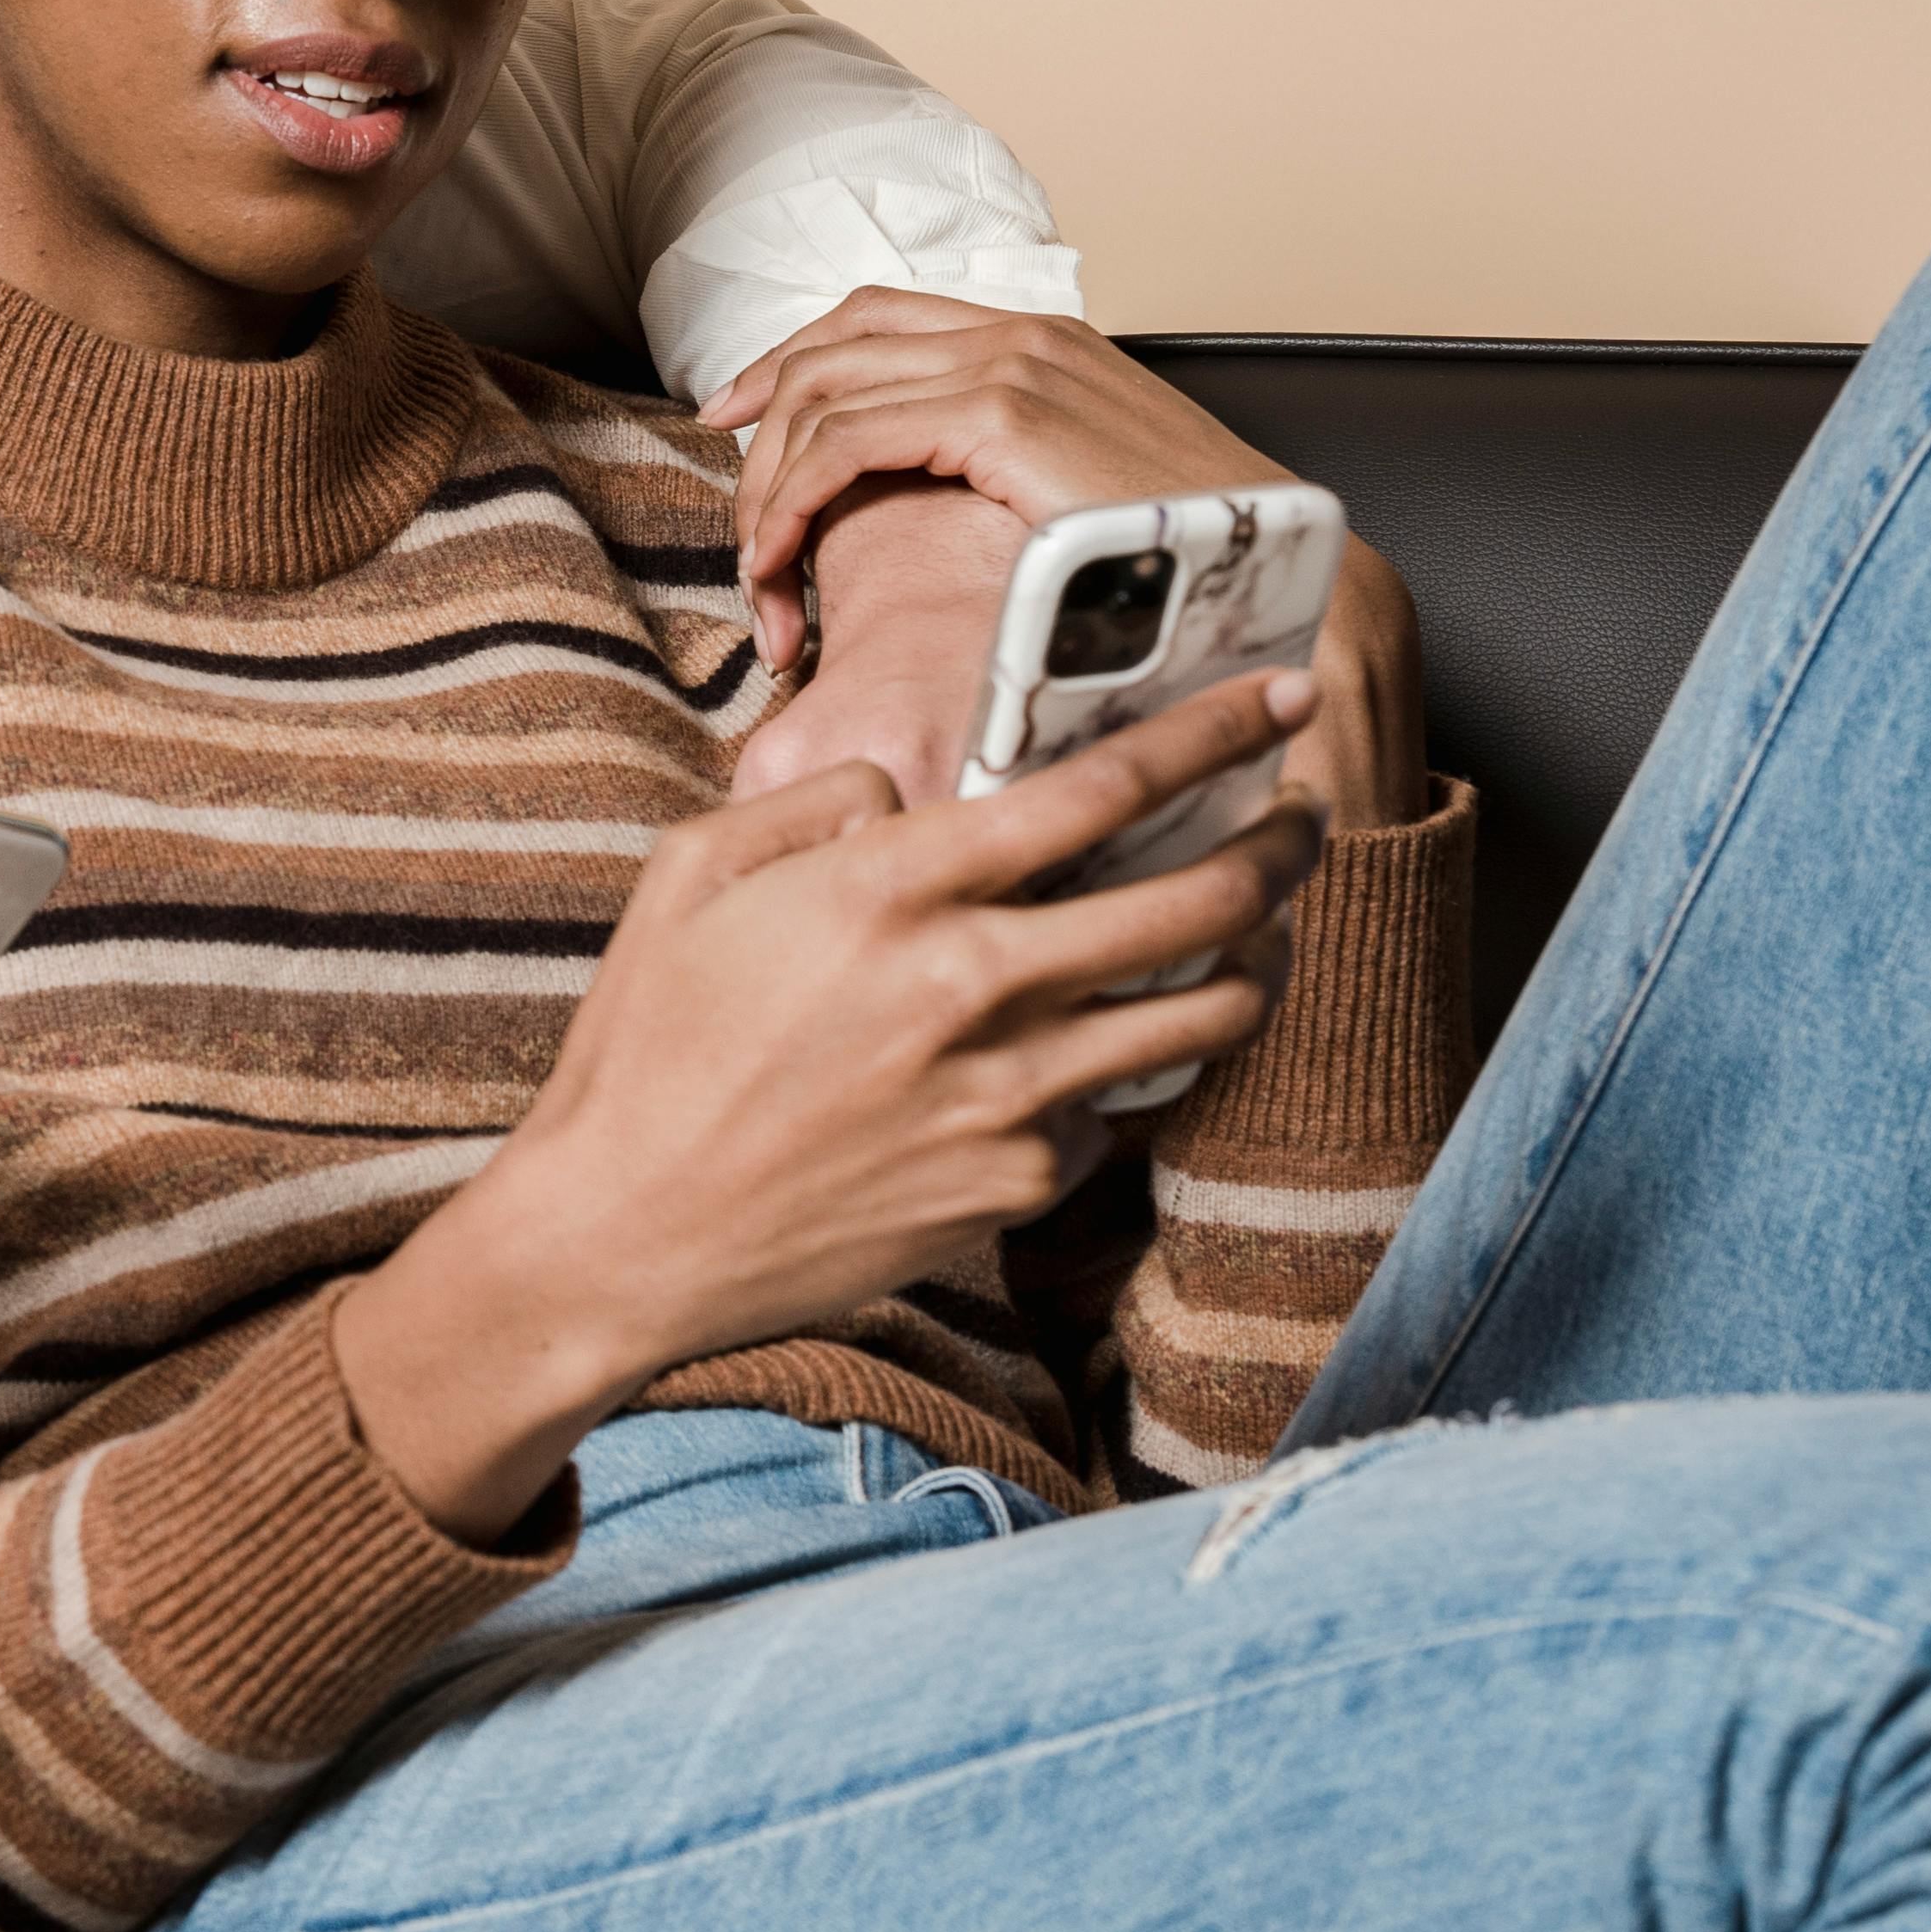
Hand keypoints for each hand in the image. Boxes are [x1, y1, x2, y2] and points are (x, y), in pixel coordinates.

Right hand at [335, 673, 1328, 1541]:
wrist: (625, 1235)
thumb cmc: (647, 1046)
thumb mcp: (690, 876)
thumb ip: (812, 804)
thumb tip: (903, 797)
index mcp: (893, 888)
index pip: (1098, 789)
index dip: (1211, 733)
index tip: (1277, 696)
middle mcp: (971, 986)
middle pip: (1194, 902)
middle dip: (1279, 845)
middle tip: (1305, 817)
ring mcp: (1004, 1096)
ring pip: (1196, 1016)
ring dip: (1255, 961)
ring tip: (1262, 935)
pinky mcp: (1012, 1185)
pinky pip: (1107, 1115)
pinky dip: (1115, 1080)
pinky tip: (1091, 1063)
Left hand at [709, 292, 1429, 828]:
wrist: (1282, 570)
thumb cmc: (1189, 556)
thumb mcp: (1085, 487)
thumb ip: (1010, 466)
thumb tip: (934, 498)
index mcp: (1036, 340)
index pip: (871, 316)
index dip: (784, 361)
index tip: (730, 419)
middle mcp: (1017, 334)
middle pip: (827, 353)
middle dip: (759, 444)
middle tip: (741, 539)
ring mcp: (1010, 365)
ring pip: (819, 401)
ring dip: (767, 498)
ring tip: (763, 588)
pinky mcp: (1001, 416)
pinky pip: (845, 443)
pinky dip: (790, 506)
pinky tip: (780, 569)